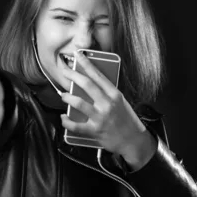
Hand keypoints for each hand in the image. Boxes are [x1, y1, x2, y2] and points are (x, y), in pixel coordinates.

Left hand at [60, 51, 155, 167]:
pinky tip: (63, 118)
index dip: (86, 64)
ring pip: (79, 103)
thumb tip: (90, 84)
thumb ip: (107, 94)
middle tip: (64, 71)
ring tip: (63, 95)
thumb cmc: (126, 121)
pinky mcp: (95, 130)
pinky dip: (67, 121)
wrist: (133, 141)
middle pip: (87, 84)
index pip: (98, 75)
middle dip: (73, 75)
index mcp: (115, 94)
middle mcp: (108, 104)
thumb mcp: (121, 102)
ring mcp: (101, 117)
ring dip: (68, 98)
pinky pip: (76, 125)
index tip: (77, 55)